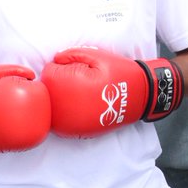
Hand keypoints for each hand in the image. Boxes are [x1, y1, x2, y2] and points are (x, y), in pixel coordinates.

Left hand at [40, 47, 182, 137]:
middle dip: (59, 83)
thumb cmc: (119, 73)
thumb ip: (72, 54)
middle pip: (47, 91)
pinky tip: (82, 105)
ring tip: (81, 93)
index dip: (62, 66)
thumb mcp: (98, 56)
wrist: (140, 95)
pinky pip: (59, 121)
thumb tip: (55, 60)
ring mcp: (69, 123)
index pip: (48, 73)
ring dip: (61, 98)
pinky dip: (66, 111)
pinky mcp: (74, 133)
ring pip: (50, 108)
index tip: (77, 68)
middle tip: (80, 80)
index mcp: (69, 85)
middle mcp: (65, 107)